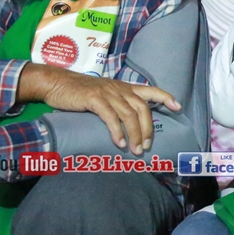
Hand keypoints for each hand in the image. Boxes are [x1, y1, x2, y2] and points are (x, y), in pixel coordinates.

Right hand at [19, 64, 179, 154]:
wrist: (56, 83)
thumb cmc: (79, 92)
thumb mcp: (104, 95)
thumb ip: (117, 104)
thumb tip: (129, 123)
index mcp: (123, 87)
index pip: (150, 90)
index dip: (165, 97)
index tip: (178, 107)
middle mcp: (119, 89)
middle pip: (142, 108)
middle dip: (148, 129)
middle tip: (147, 146)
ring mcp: (107, 93)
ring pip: (129, 115)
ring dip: (135, 135)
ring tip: (136, 150)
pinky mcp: (94, 99)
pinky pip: (111, 117)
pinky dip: (117, 132)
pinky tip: (120, 144)